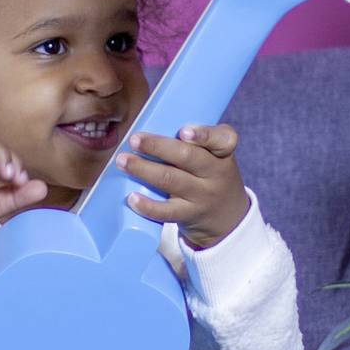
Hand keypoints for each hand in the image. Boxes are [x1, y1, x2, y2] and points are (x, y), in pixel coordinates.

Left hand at [118, 122, 250, 247]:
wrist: (226, 218)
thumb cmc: (209, 176)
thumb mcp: (213, 158)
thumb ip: (191, 144)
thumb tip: (145, 133)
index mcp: (223, 152)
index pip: (224, 139)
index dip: (204, 135)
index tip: (183, 132)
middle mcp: (216, 173)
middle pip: (188, 157)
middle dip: (158, 146)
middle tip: (134, 139)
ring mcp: (202, 196)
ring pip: (172, 180)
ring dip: (144, 169)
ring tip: (123, 161)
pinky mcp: (189, 215)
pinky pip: (168, 212)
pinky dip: (148, 206)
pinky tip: (132, 198)